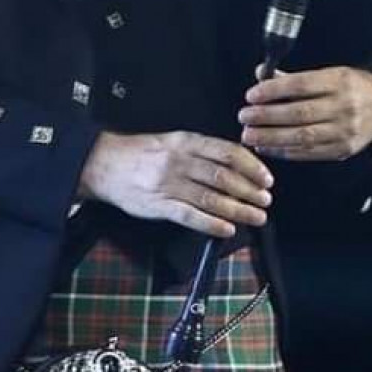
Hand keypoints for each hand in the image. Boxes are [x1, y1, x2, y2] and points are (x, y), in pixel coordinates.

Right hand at [78, 130, 273, 238]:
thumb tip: (237, 163)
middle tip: (266, 201)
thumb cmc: (143, 153)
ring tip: (256, 217)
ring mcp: (168, 185)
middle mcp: (179, 161)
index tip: (267, 178)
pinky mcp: (159, 206)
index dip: (251, 166)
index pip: (226, 152)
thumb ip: (202, 151)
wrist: (105, 164)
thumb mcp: (173, 142)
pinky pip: (190, 217)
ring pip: (211, 198)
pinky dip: (211, 224)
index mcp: (185, 141)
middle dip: (249, 190)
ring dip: (238, 210)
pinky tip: (227, 230)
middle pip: (223, 176)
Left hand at [238, 66, 371, 161]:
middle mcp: (343, 106)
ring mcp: (345, 131)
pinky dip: (285, 151)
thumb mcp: (328, 73)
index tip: (252, 95)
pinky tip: (268, 147)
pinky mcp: (343, 150)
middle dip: (267, 116)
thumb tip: (261, 74)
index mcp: (338, 81)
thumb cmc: (351, 86)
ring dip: (271, 138)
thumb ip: (293, 76)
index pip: (301, 84)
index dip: (273, 90)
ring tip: (250, 135)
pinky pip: (310, 153)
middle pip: (299, 113)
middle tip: (244, 117)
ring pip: (302, 136)